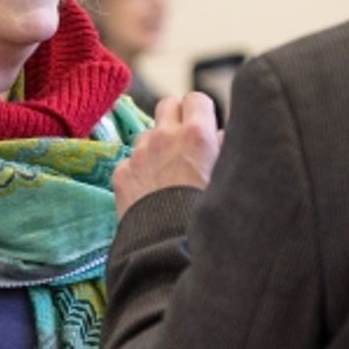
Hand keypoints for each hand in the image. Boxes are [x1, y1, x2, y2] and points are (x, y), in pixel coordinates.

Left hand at [112, 93, 222, 218]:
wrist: (169, 249)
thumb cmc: (208, 215)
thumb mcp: (228, 179)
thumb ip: (225, 151)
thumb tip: (220, 138)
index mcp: (196, 134)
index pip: (197, 99)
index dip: (202, 112)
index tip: (205, 127)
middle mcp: (164, 136)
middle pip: (168, 104)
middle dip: (177, 116)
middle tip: (186, 139)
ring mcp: (139, 154)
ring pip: (147, 134)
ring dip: (157, 145)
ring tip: (168, 173)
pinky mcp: (121, 174)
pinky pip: (130, 161)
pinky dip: (139, 171)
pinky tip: (149, 193)